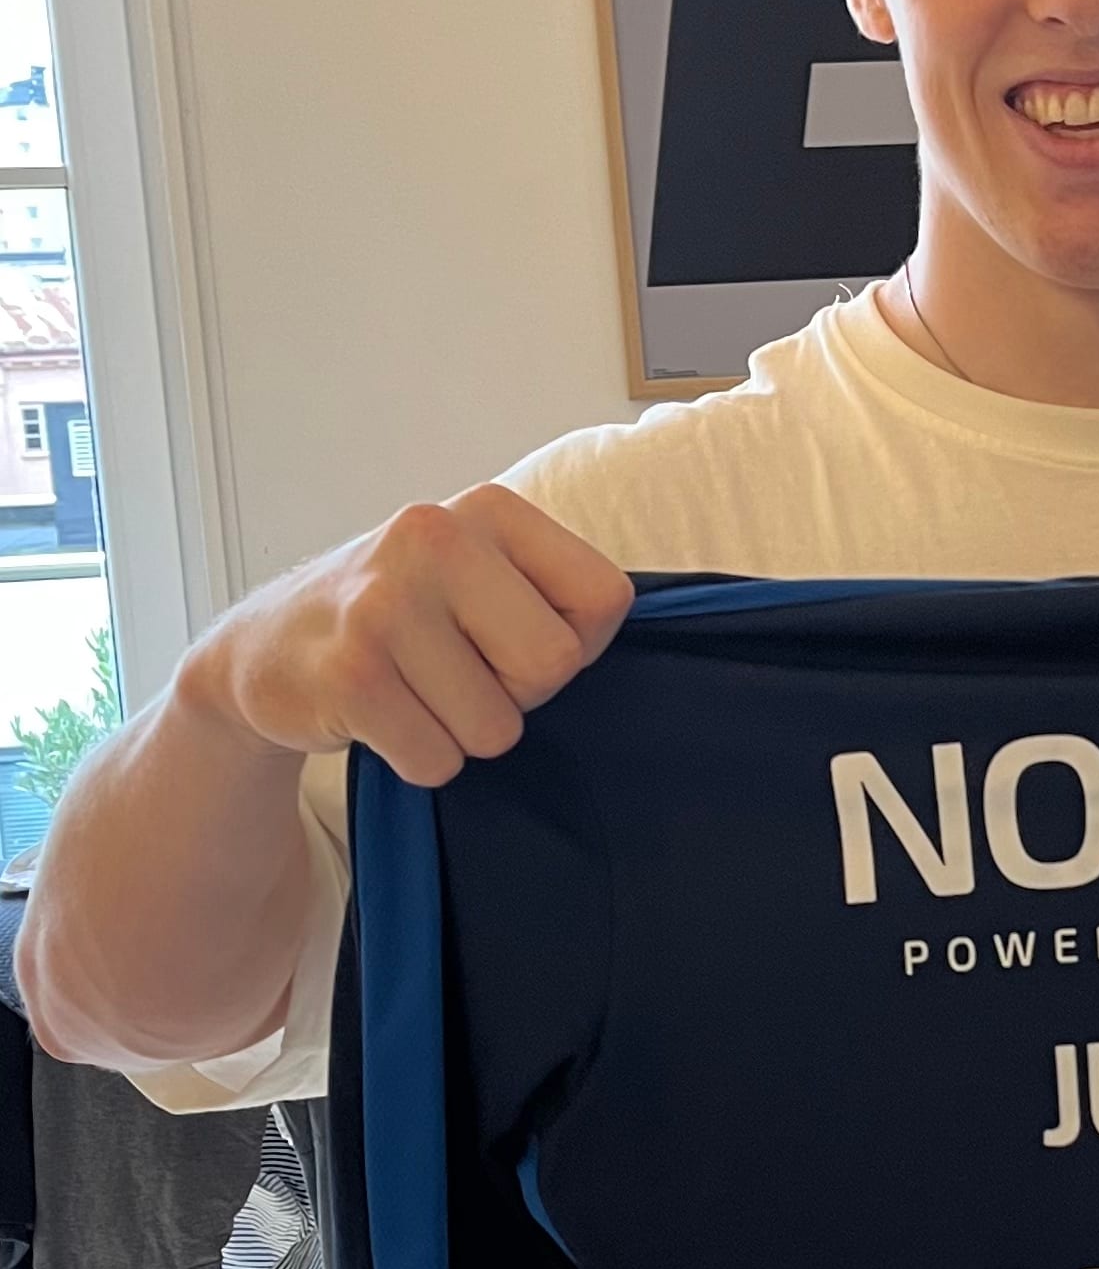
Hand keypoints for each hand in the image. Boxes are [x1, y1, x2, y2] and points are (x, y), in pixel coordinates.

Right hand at [179, 483, 634, 787]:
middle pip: (555, 666)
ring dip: (461, 732)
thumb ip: (554, 590)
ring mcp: (385, 603)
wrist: (265, 650)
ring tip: (412, 691)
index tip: (514, 639)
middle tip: (460, 674)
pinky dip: (417, 758)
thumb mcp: (480, 573)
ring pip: (496, 727)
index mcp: (490, 509)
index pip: (605, 601)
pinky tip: (378, 716)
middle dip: (518, 694)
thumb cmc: (402, 617)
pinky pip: (437, 759)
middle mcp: (436, 536)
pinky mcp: (348, 672)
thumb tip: (661, 630)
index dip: (572, 644)